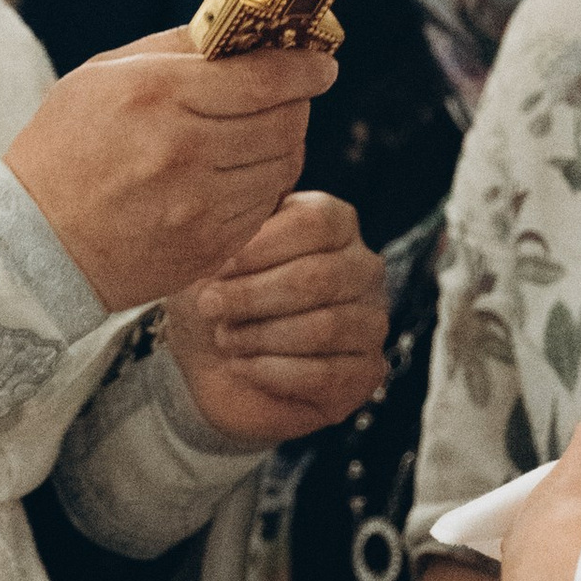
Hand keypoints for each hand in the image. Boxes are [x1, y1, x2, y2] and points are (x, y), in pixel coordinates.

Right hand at [4, 29, 331, 311]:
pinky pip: (266, 206)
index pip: (263, 76)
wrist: (32, 243)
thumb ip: (176, 47)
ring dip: (282, 145)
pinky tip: (234, 176)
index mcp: (157, 95)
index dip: (304, 66)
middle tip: (288, 95)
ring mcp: (199, 204)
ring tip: (255, 136)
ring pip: (285, 164)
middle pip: (285, 120)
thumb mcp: (103, 75)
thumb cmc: (64, 149)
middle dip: (296, 102)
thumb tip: (240, 28)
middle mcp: (184, 149)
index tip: (321, 62)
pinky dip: (263, 186)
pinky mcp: (209, 245)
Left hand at [163, 193, 385, 442]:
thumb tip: (229, 206)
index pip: (315, 222)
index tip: (217, 266)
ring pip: (324, 327)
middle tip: (209, 305)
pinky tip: (242, 366)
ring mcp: (371, 322)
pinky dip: (273, 371)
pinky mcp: (366, 372)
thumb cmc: (219, 297)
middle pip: (318, 276)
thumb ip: (229, 224)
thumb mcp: (214, 253)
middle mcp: (363, 268)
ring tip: (224, 338)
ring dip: (261, 335)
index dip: (261, 246)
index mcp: (336, 224)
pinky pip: (326, 374)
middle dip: (253, 294)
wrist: (215, 363)